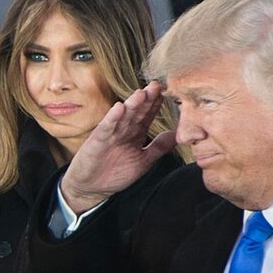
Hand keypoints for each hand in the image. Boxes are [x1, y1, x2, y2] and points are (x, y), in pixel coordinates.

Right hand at [60, 82, 175, 212]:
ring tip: (141, 93)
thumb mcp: (144, 161)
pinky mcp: (98, 141)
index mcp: (136, 133)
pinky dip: (112, 118)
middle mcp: (124, 130)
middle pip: (137, 111)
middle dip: (147, 99)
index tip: (169, 92)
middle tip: (157, 85)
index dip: (157, 104)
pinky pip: (106, 128)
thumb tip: (179, 135)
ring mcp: (110, 134)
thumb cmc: (115, 174)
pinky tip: (119, 108)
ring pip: (123, 116)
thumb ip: (160, 147)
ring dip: (131, 105)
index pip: (148, 115)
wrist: (92, 187)